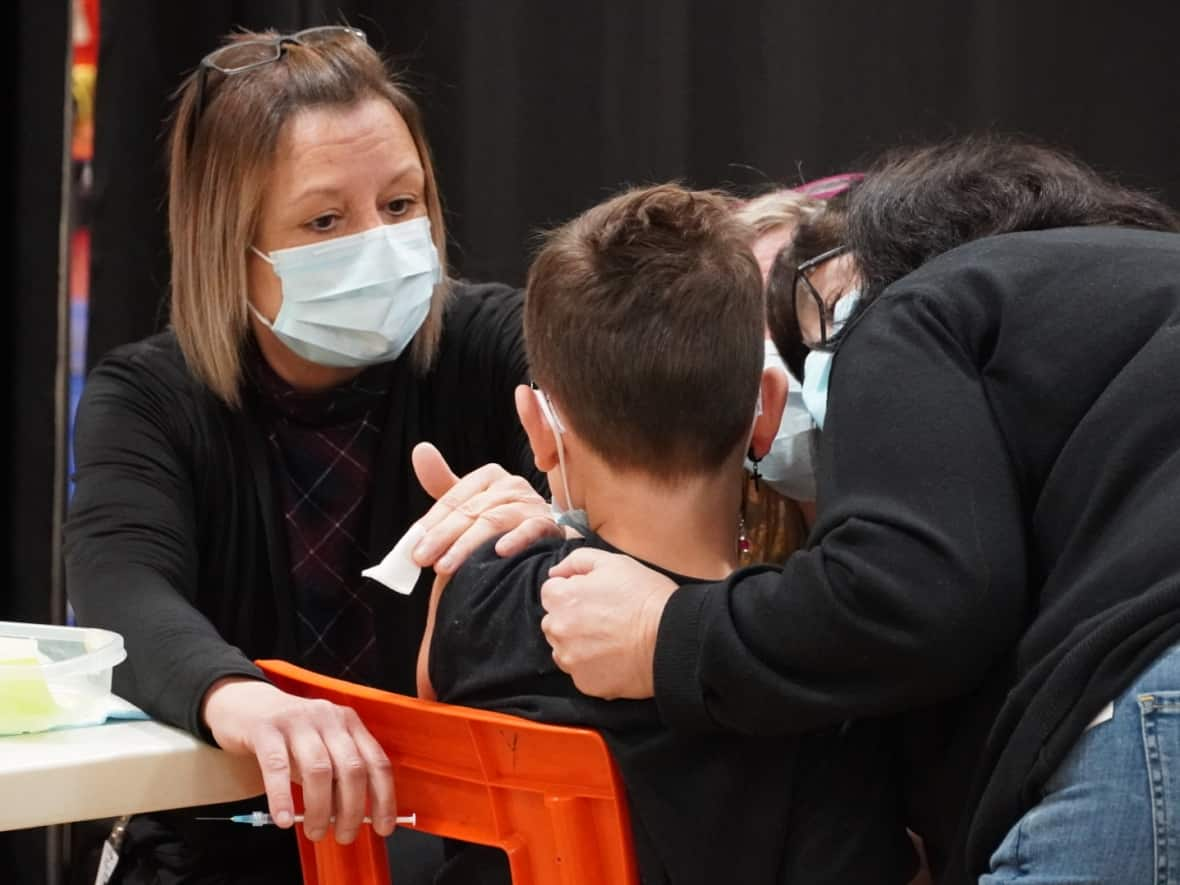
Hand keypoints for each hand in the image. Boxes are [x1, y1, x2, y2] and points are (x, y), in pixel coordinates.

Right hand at [201, 678, 395, 843]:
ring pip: (319, 770)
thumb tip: (350, 816)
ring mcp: (298, 721)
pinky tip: (283, 819)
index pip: (377, 762)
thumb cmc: (287, 735)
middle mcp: (328, 718)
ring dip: (320, 809)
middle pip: (351, 768)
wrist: (244, 703)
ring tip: (315, 831)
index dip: (384, 798)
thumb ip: (335, 776)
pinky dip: (282, 797)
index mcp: (348, 723)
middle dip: (352, 810)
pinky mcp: (266, 729)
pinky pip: (277, 767)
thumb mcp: (318, 749)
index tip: (383, 828)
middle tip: (344, 836)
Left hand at [410, 442, 559, 574]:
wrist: (544, 538)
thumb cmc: (501, 520)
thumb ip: (443, 484)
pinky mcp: (550, 525)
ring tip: (444, 567)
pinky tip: (500, 552)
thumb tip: (420, 450)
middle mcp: (512, 485)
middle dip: (443, 536)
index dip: (431, 522)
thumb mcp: (471, 502)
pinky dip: (517, 539)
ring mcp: (531, 504)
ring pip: (494, 520)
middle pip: (471, 510)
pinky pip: (532, 529)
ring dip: (467, 544)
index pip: (454, 498)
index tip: (412, 547)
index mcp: (489, 476)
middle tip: (422, 559)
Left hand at [540, 548, 675, 698]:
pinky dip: (593, 666)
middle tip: (604, 617)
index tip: (596, 596)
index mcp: (562, 598)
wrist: (672, 637)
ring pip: (564, 649)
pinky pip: (580, 672)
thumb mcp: (613, 562)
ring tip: (610, 639)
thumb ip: (577, 561)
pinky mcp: (585, 683)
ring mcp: (570, 660)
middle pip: (553, 622)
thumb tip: (555, 572)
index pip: (551, 592)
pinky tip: (615, 656)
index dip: (573, 590)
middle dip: (571, 618)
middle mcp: (558, 630)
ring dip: (578, 643)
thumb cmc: (645, 596)